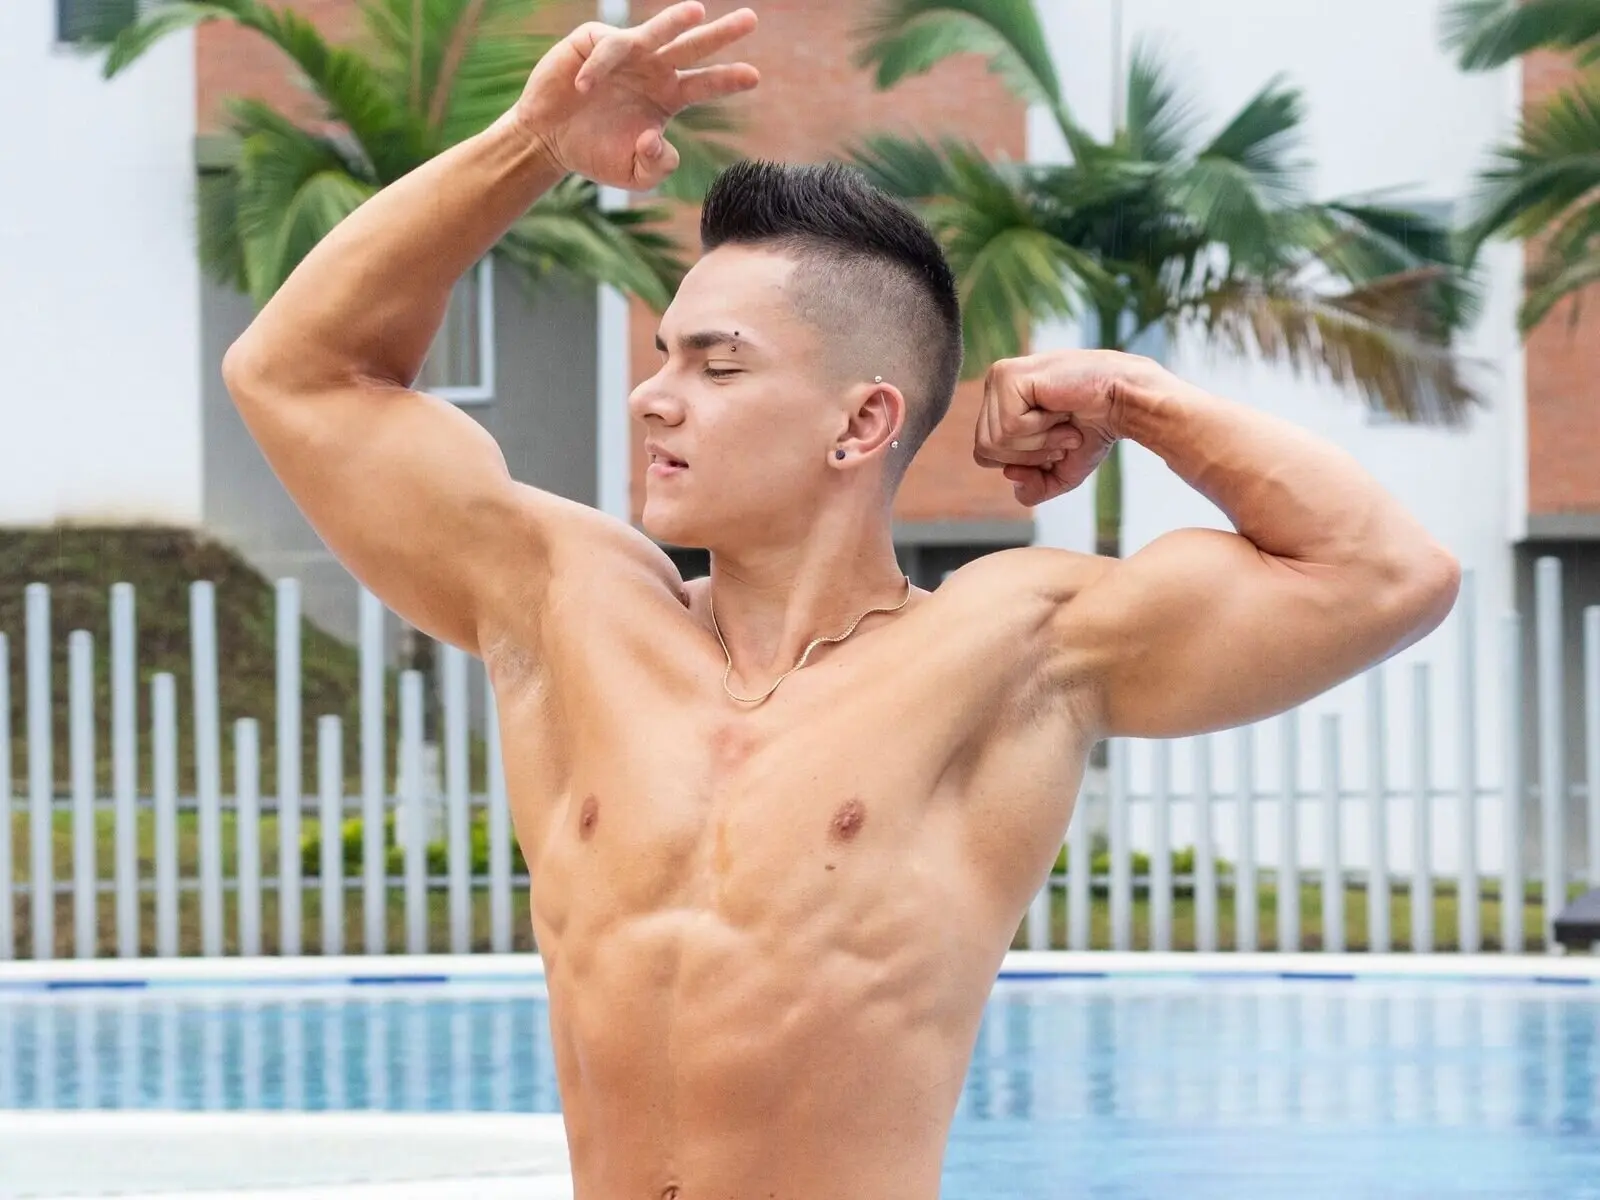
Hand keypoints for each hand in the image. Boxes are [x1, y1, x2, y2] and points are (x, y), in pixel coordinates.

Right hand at [513, 2, 759, 190]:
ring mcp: (626, 53)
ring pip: (656, 32)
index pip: (705, 84)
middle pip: (693, 48)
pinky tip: (584, 87)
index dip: (728, 79)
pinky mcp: (594, 41)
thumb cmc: (596, 154)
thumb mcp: (633, 174)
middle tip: (751, 20)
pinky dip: (598, 67)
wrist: (549, 141)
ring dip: (675, 20)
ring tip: (697, 12)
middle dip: (720, 34)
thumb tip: (655, 138)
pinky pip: (605, 49)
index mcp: (669, 97)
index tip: (754, 76)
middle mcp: (653, 69)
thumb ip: (655, 165)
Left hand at [974, 350, 1164, 506]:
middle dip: (1029, 454)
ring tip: (1062, 421)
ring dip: (1038, 441)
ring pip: (994, 440)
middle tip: (1061, 433)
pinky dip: (1040, 428)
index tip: (1055, 443)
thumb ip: (1032, 489)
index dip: (1022, 461)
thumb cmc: (1094, 430)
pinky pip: (1009, 427)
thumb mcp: (1059, 472)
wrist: (1124, 401)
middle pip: (984, 450)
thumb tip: (1009, 475)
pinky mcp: (1008, 376)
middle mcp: (994, 386)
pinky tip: (1059, 410)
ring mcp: (998, 378)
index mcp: (999, 403)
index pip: (983, 454)